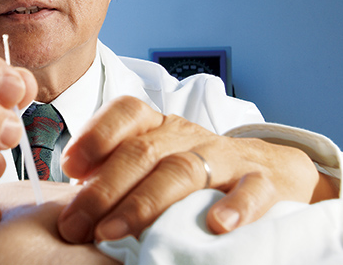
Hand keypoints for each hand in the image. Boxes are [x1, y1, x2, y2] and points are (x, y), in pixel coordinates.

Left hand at [56, 95, 335, 242]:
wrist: (272, 171)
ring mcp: (226, 158)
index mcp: (161, 127)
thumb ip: (119, 173)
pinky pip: (251, 190)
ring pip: (183, 171)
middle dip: (104, 189)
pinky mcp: (263, 183)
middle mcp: (189, 136)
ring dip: (144, 203)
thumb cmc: (198, 172)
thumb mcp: (158, 162)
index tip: (69, 167)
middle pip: (143, 151)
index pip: (128, 112)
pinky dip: (235, 207)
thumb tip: (71, 203)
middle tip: (75, 225)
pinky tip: (216, 227)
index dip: (96, 134)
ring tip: (112, 231)